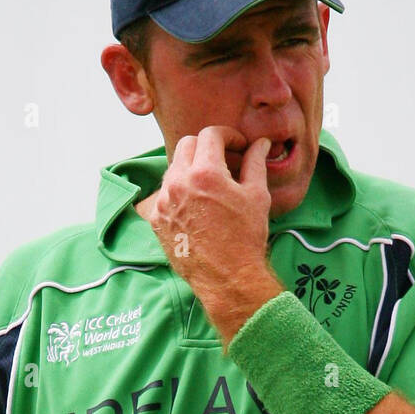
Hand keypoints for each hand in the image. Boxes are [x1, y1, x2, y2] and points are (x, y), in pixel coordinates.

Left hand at [145, 126, 282, 342]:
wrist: (227, 279)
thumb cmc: (245, 238)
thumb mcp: (257, 196)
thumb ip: (255, 163)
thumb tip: (259, 143)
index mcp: (205, 173)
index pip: (210, 134)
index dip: (227, 136)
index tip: (237, 146)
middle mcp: (178, 183)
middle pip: (186, 145)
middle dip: (206, 147)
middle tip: (223, 160)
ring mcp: (163, 202)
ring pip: (173, 169)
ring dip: (191, 168)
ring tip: (210, 185)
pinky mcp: (156, 220)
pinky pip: (164, 194)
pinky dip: (179, 192)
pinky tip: (196, 205)